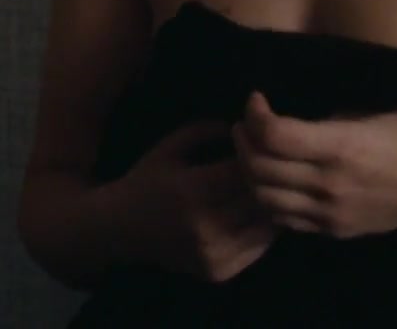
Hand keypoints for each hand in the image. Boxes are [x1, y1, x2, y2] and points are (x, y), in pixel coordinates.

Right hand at [120, 120, 278, 281]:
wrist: (121, 229)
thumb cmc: (148, 180)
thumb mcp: (170, 145)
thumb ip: (207, 130)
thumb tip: (250, 124)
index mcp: (191, 190)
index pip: (245, 170)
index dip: (259, 154)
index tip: (262, 143)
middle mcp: (204, 227)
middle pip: (259, 199)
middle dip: (270, 180)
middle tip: (275, 165)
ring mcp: (213, 254)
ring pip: (264, 225)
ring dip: (272, 205)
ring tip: (273, 188)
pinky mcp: (219, 272)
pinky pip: (258, 247)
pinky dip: (264, 228)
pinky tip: (259, 212)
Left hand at [231, 91, 396, 239]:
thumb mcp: (373, 112)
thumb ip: (329, 120)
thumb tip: (294, 120)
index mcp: (343, 146)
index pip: (275, 135)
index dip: (254, 114)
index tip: (256, 99)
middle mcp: (331, 183)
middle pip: (259, 167)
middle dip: (243, 140)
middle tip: (246, 124)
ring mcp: (330, 213)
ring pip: (263, 197)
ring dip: (248, 170)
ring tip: (254, 150)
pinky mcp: (333, 232)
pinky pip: (283, 218)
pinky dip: (267, 197)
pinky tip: (273, 178)